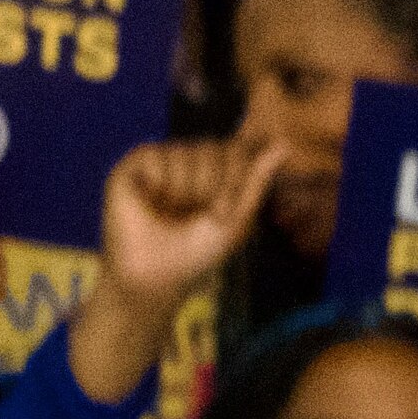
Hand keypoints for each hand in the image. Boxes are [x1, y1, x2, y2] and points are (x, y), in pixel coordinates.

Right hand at [93, 136, 289, 315]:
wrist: (157, 275)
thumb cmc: (199, 250)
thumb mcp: (238, 216)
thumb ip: (257, 179)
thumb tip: (284, 143)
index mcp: (216, 169)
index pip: (237, 149)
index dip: (234, 181)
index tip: (221, 215)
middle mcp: (189, 159)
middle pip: (214, 148)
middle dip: (211, 188)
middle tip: (194, 217)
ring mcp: (161, 159)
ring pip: (185, 152)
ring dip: (184, 191)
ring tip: (170, 212)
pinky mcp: (132, 166)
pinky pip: (155, 156)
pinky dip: (158, 185)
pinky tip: (151, 204)